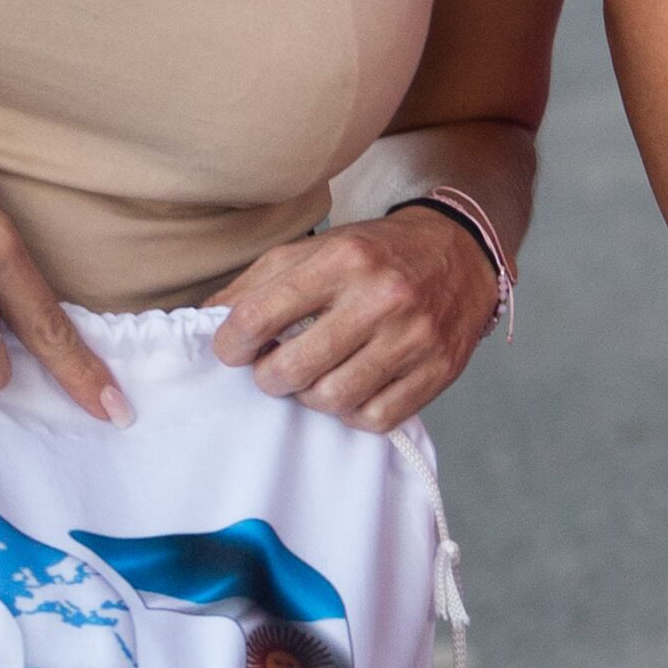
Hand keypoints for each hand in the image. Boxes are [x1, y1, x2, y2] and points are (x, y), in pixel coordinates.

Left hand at [211, 204, 495, 431]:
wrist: (461, 254)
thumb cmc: (377, 255)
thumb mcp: (316, 249)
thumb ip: (258, 283)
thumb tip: (206, 322)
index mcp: (344, 260)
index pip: (259, 317)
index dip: (231, 344)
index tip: (234, 349)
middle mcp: (382, 297)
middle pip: (293, 370)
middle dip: (269, 378)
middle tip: (275, 368)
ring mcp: (414, 338)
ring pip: (332, 400)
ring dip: (311, 397)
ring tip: (315, 377)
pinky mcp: (439, 370)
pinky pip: (376, 418)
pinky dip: (353, 412)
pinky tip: (353, 388)